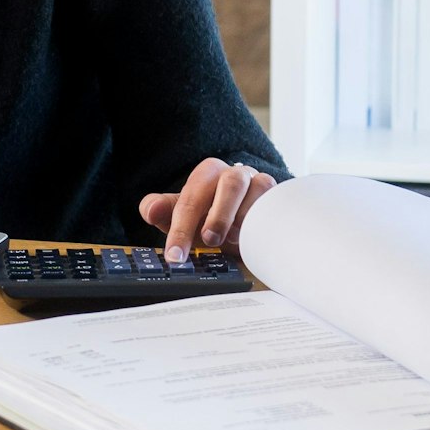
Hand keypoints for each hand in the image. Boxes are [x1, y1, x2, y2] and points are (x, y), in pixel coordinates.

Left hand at [138, 158, 276, 262]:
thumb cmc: (208, 218)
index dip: (180, 228)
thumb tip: (150, 208)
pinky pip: (278, 202)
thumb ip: (161, 211)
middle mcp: (235, 174)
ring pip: (259, 189)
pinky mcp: (279, 197)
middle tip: (208, 240)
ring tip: (234, 239)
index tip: (175, 256)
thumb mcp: (181, 218)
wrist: (241, 225)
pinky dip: (266, 220)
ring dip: (245, 217)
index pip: (191, 198)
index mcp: (207, 174)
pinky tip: (255, 236)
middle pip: (230, 184)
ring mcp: (260, 183)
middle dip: (219, 215)